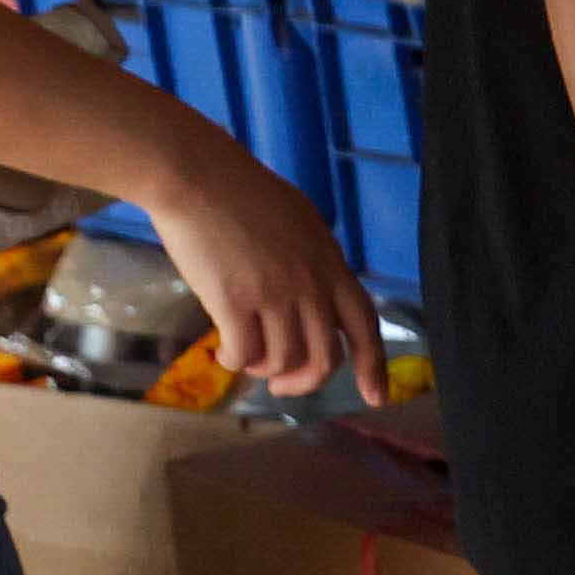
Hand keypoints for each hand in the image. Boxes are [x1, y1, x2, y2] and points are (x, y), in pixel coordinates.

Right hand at [137, 130, 377, 397]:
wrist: (198, 176)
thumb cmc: (241, 194)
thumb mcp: (300, 223)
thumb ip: (313, 264)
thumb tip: (316, 300)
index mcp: (331, 264)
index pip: (365, 324)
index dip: (375, 365)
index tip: (376, 398)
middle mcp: (310, 284)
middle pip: (325, 358)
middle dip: (305, 383)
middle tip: (282, 386)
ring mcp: (274, 294)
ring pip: (282, 361)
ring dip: (262, 369)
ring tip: (244, 357)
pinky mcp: (234, 302)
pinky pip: (244, 355)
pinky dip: (234, 362)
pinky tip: (223, 352)